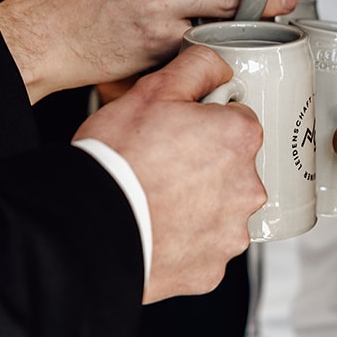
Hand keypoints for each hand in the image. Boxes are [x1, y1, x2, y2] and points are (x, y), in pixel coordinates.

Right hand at [76, 45, 264, 302]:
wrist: (89, 228)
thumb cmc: (118, 162)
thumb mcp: (152, 91)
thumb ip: (196, 68)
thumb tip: (217, 66)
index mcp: (239, 139)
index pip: (238, 120)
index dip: (206, 121)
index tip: (182, 130)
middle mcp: (246, 188)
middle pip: (233, 168)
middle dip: (205, 165)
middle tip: (162, 164)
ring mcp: (230, 233)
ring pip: (219, 211)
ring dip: (197, 205)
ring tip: (156, 199)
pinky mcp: (211, 270)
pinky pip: (203, 249)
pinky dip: (185, 241)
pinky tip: (157, 228)